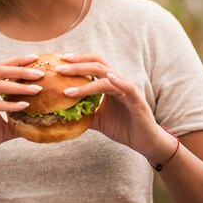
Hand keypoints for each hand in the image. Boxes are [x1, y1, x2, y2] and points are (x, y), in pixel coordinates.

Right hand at [0, 55, 44, 166]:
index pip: (3, 68)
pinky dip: (9, 105)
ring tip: (37, 89)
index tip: (37, 59)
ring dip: (20, 86)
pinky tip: (24, 106)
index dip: (19, 62)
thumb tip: (40, 122)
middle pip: (1, 70)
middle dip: (22, 69)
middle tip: (41, 73)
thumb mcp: (4, 128)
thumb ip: (19, 121)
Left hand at [56, 54, 176, 161]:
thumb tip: (61, 114)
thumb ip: (83, 113)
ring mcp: (128, 88)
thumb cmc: (123, 128)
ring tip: (68, 87)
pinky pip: (127, 87)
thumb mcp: (97, 119)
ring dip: (86, 80)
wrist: (144, 142)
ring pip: (106, 76)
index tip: (59, 61)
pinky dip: (117, 81)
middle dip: (77, 65)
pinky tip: (108, 78)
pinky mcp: (137, 99)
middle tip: (58, 68)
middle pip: (97, 64)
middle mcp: (118, 81)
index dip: (77, 60)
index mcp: (109, 83)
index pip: (92, 64)